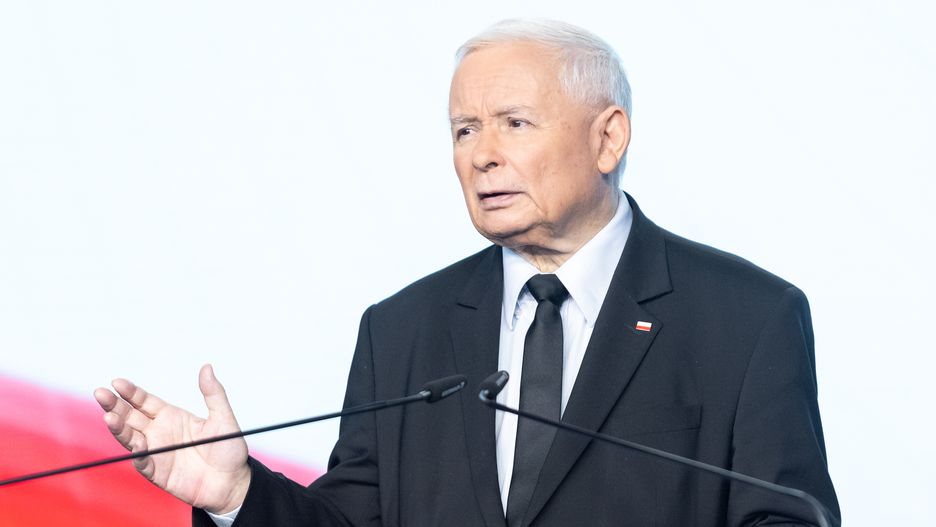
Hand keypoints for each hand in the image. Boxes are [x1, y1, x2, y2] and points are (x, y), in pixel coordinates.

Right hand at [93, 364, 250, 513]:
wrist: (232, 482)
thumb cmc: (228, 450)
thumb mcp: (223, 418)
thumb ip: (213, 393)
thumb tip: (207, 367)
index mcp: (172, 416)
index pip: (144, 401)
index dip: (130, 392)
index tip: (117, 382)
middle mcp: (159, 432)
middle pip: (130, 416)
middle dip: (114, 405)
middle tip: (100, 394)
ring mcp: (156, 451)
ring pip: (130, 437)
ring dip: (118, 428)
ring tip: (109, 417)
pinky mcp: (157, 472)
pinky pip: (143, 462)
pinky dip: (138, 454)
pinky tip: (136, 445)